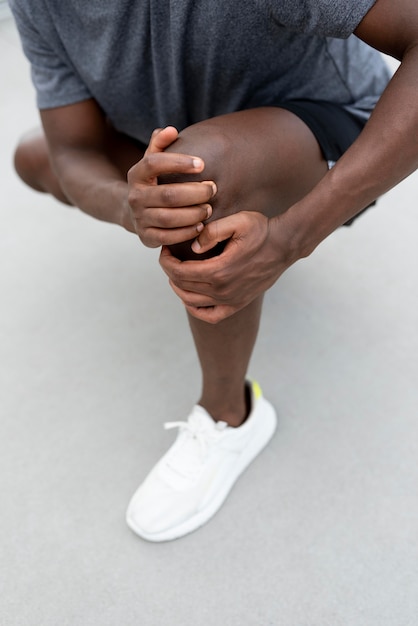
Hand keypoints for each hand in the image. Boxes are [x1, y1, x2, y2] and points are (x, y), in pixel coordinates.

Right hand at [126, 126, 216, 246]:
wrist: (135, 213)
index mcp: (136, 175)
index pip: (154, 163)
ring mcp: (139, 218)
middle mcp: (135, 197)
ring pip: (169, 218)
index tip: (202, 164)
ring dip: (194, 214)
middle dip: (195, 192)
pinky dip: (187, 232)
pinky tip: (201, 225)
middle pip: (167, 194)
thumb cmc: (153, 183)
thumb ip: (160, 144)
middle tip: (213, 188)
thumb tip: (171, 130)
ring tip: (209, 209)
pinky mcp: (146, 237)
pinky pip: (168, 237)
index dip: (178, 162)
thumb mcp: (152, 162)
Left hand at [159, 210, 296, 322]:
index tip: (165, 250)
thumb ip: (212, 232)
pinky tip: (191, 297)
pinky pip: (210, 316)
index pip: (178, 272)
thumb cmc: (261, 230)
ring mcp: (230, 300)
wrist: (284, 245)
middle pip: (181, 286)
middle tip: (169, 257)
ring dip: (178, 287)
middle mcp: (223, 290)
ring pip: (191, 301)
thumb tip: (193, 248)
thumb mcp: (238, 221)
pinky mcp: (237, 304)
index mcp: (219, 271)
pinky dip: (195, 309)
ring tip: (177, 273)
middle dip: (170, 271)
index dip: (165, 261)